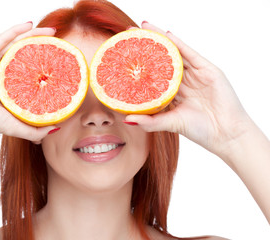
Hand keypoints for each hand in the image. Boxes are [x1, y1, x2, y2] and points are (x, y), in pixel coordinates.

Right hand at [0, 23, 56, 141]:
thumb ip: (34, 130)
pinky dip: (16, 30)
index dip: (46, 70)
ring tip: (52, 33)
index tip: (63, 68)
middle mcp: (3, 74)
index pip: (31, 76)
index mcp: (9, 89)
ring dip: (34, 36)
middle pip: (27, 57)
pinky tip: (30, 24)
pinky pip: (3, 38)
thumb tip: (57, 128)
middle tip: (60, 47)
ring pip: (17, 44)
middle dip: (44, 51)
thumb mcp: (14, 126)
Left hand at [125, 22, 252, 159]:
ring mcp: (194, 74)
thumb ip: (150, 122)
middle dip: (146, 47)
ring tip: (144, 27)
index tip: (122, 55)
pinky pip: (190, 54)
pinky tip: (166, 35)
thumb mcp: (170, 123)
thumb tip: (126, 120)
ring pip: (175, 53)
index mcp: (171, 92)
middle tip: (129, 34)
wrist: (226, 134)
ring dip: (160, 39)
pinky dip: (179, 44)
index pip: (152, 74)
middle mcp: (181, 81)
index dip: (139, 64)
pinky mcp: (207, 70)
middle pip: (161, 60)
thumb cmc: (200, 130)